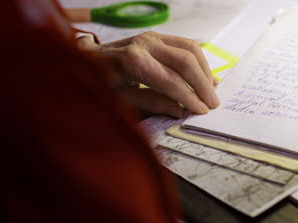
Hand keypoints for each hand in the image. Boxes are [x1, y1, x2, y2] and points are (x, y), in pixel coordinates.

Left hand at [77, 31, 219, 117]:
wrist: (84, 58)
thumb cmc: (99, 82)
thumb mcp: (121, 100)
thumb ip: (152, 104)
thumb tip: (180, 110)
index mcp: (133, 60)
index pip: (172, 81)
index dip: (190, 98)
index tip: (202, 111)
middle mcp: (145, 43)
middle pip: (186, 61)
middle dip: (203, 84)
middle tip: (214, 104)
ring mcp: (153, 37)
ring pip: (191, 49)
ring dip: (204, 70)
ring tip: (212, 91)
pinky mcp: (157, 36)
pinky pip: (185, 45)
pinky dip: (199, 61)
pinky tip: (204, 76)